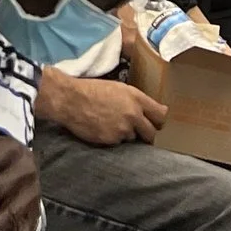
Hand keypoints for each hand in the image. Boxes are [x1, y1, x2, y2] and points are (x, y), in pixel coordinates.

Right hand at [40, 71, 166, 146]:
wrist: (70, 99)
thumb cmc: (91, 90)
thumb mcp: (117, 88)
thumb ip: (135, 100)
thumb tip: (148, 111)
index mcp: (136, 98)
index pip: (161, 115)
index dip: (159, 121)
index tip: (156, 123)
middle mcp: (133, 114)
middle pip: (151, 133)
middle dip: (146, 134)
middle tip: (139, 131)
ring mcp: (122, 129)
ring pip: (133, 138)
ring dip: (126, 134)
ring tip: (111, 124)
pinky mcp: (112, 140)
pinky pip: (118, 143)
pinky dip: (113, 138)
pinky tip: (103, 128)